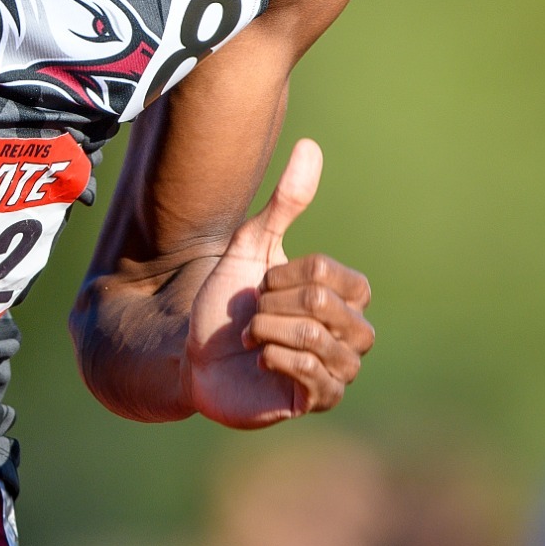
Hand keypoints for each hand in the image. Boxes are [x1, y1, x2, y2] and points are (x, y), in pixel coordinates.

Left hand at [184, 138, 373, 427]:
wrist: (193, 352)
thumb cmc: (228, 300)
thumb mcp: (251, 245)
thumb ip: (285, 202)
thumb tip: (310, 145)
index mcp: (342, 295)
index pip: (331, 274)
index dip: (287, 276)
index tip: (262, 283)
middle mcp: (351, 333)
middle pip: (329, 308)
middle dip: (276, 305)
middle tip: (255, 312)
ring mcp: (337, 370)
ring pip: (322, 343)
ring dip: (271, 331)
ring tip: (252, 335)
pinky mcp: (316, 400)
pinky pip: (315, 377)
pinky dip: (276, 359)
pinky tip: (258, 358)